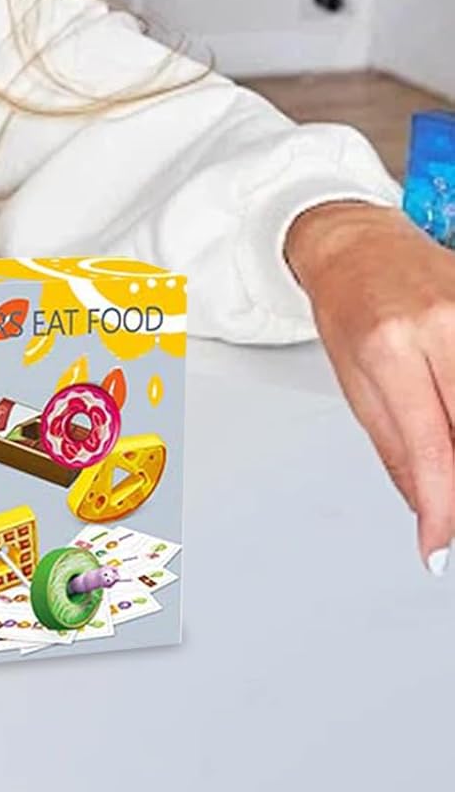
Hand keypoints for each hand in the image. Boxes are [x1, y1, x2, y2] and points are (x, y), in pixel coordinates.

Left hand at [287, 200, 454, 572]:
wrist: (356, 242)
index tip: (438, 548)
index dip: (442, 509)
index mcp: (391, 347)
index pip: (432, 448)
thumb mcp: (353, 382)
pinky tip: (452, 415)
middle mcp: (442, 327)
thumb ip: (398, 451)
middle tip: (447, 515)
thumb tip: (430, 513)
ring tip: (447, 473)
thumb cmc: (346, 308)